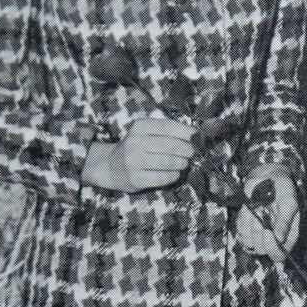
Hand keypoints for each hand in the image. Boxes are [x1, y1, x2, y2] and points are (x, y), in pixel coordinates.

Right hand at [82, 117, 196, 191]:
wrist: (110, 166)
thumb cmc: (136, 146)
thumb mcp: (146, 132)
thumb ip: (166, 131)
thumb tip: (194, 135)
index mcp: (140, 126)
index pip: (167, 127)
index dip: (185, 132)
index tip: (197, 136)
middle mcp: (135, 142)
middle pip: (169, 146)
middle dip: (186, 149)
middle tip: (193, 152)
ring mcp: (133, 162)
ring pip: (167, 162)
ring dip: (181, 163)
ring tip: (185, 163)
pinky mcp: (135, 179)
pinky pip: (161, 178)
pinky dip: (173, 176)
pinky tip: (175, 174)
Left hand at [236, 166, 299, 262]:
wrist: (268, 176)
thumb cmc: (282, 188)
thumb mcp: (288, 201)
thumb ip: (285, 221)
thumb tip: (279, 239)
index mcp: (288, 235)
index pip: (279, 255)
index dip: (272, 246)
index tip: (268, 230)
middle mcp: (273, 238)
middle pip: (261, 249)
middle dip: (259, 231)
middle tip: (262, 211)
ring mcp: (258, 234)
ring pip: (248, 241)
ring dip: (250, 223)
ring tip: (257, 206)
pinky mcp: (246, 227)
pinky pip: (239, 231)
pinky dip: (243, 218)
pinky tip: (250, 208)